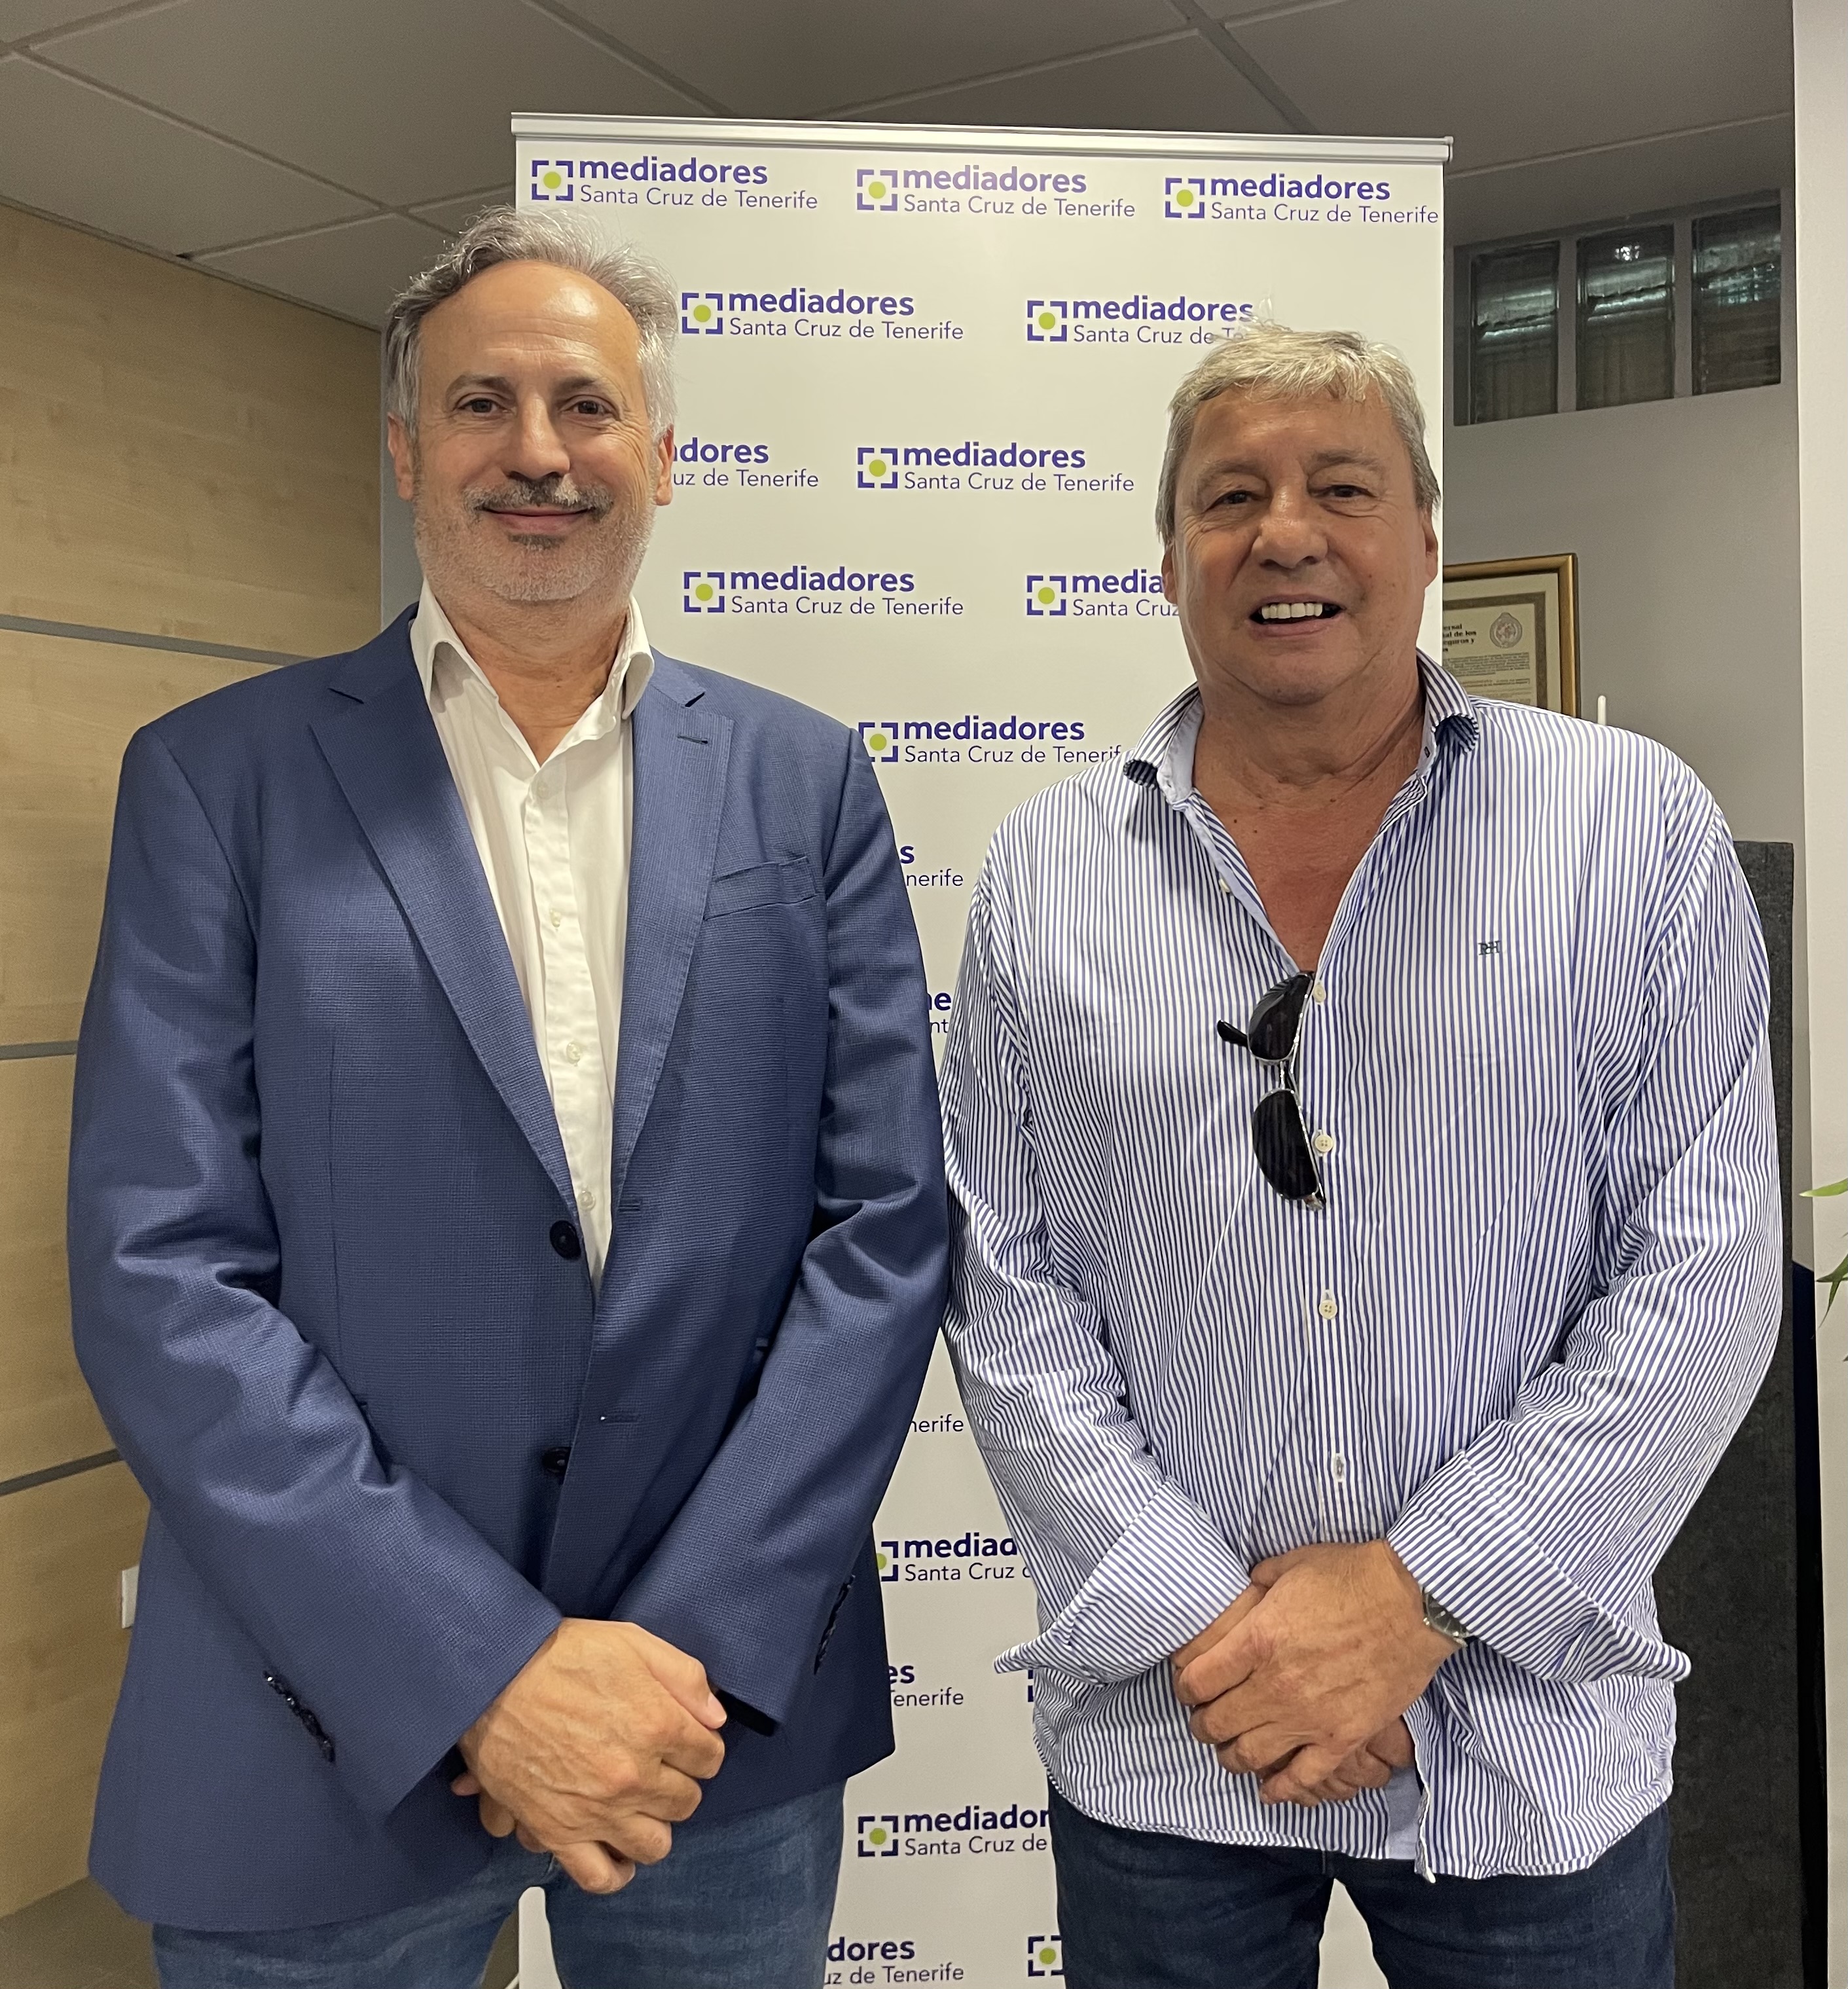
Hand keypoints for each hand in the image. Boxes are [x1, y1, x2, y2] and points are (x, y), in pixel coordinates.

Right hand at [452, 1620, 726, 1893]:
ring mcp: (598, 1810)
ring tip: (639, 1804)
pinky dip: (615, 1871)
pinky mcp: (559, 1831)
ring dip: (653, 1824)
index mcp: (658, 1725)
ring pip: (654, 1844)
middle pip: (686, 1801)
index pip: (710, 1757)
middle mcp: (634, 1776)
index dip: (700, 1746)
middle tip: (658, 1766)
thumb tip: (716, 1716)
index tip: (685, 1739)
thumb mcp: (634, 1642)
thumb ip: (685, 1677)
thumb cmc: (562, 1654)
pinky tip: (617, 1848)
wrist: (493, 1677)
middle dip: (679, 1782)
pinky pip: (600, 1876)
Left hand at [1172, 1542, 1454, 1806]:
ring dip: (1231, 1757)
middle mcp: (1274, 1685)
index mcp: (1256, 1640)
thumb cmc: (1351, 1576)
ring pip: (1249, 1756)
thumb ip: (1256, 1585)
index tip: (1189, 1687)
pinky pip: (1302, 1777)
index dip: (1185, 1687)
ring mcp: (1309, 1717)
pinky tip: (1269, 1789)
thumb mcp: (1289, 1566)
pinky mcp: (1343, 1738)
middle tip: (1204, 1721)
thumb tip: (1243, 1593)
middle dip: (1202, 1725)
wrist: (1412, 1602)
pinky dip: (1280, 1788)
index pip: (1197, 1681)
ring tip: (1230, 1751)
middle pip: (1216, 1723)